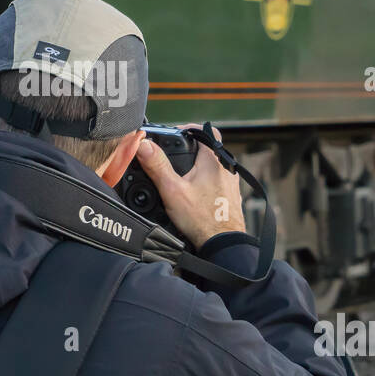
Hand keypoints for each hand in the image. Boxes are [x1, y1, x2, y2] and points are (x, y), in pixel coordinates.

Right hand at [136, 124, 245, 245]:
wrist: (223, 245)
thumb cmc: (202, 220)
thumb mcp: (172, 190)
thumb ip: (157, 166)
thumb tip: (143, 144)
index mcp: (214, 161)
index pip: (205, 131)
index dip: (188, 130)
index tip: (174, 135)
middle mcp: (226, 169)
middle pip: (207, 148)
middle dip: (189, 151)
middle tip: (172, 157)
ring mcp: (231, 184)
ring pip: (212, 166)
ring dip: (197, 167)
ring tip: (180, 177)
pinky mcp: (230, 198)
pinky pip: (217, 182)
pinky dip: (204, 183)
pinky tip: (193, 195)